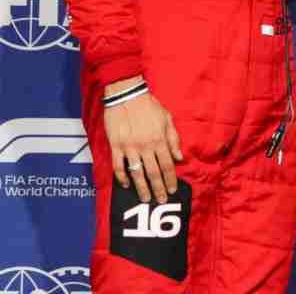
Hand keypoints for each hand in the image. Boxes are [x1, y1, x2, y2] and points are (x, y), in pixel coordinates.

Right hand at [103, 75, 183, 203]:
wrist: (127, 95)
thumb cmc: (149, 105)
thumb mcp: (167, 119)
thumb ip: (173, 139)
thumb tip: (179, 157)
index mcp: (160, 140)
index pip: (168, 165)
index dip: (171, 179)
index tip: (173, 190)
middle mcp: (146, 146)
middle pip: (154, 173)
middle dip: (159, 189)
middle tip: (162, 200)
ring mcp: (130, 147)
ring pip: (137, 173)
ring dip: (142, 188)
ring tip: (145, 199)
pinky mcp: (116, 146)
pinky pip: (118, 166)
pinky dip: (122, 177)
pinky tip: (126, 185)